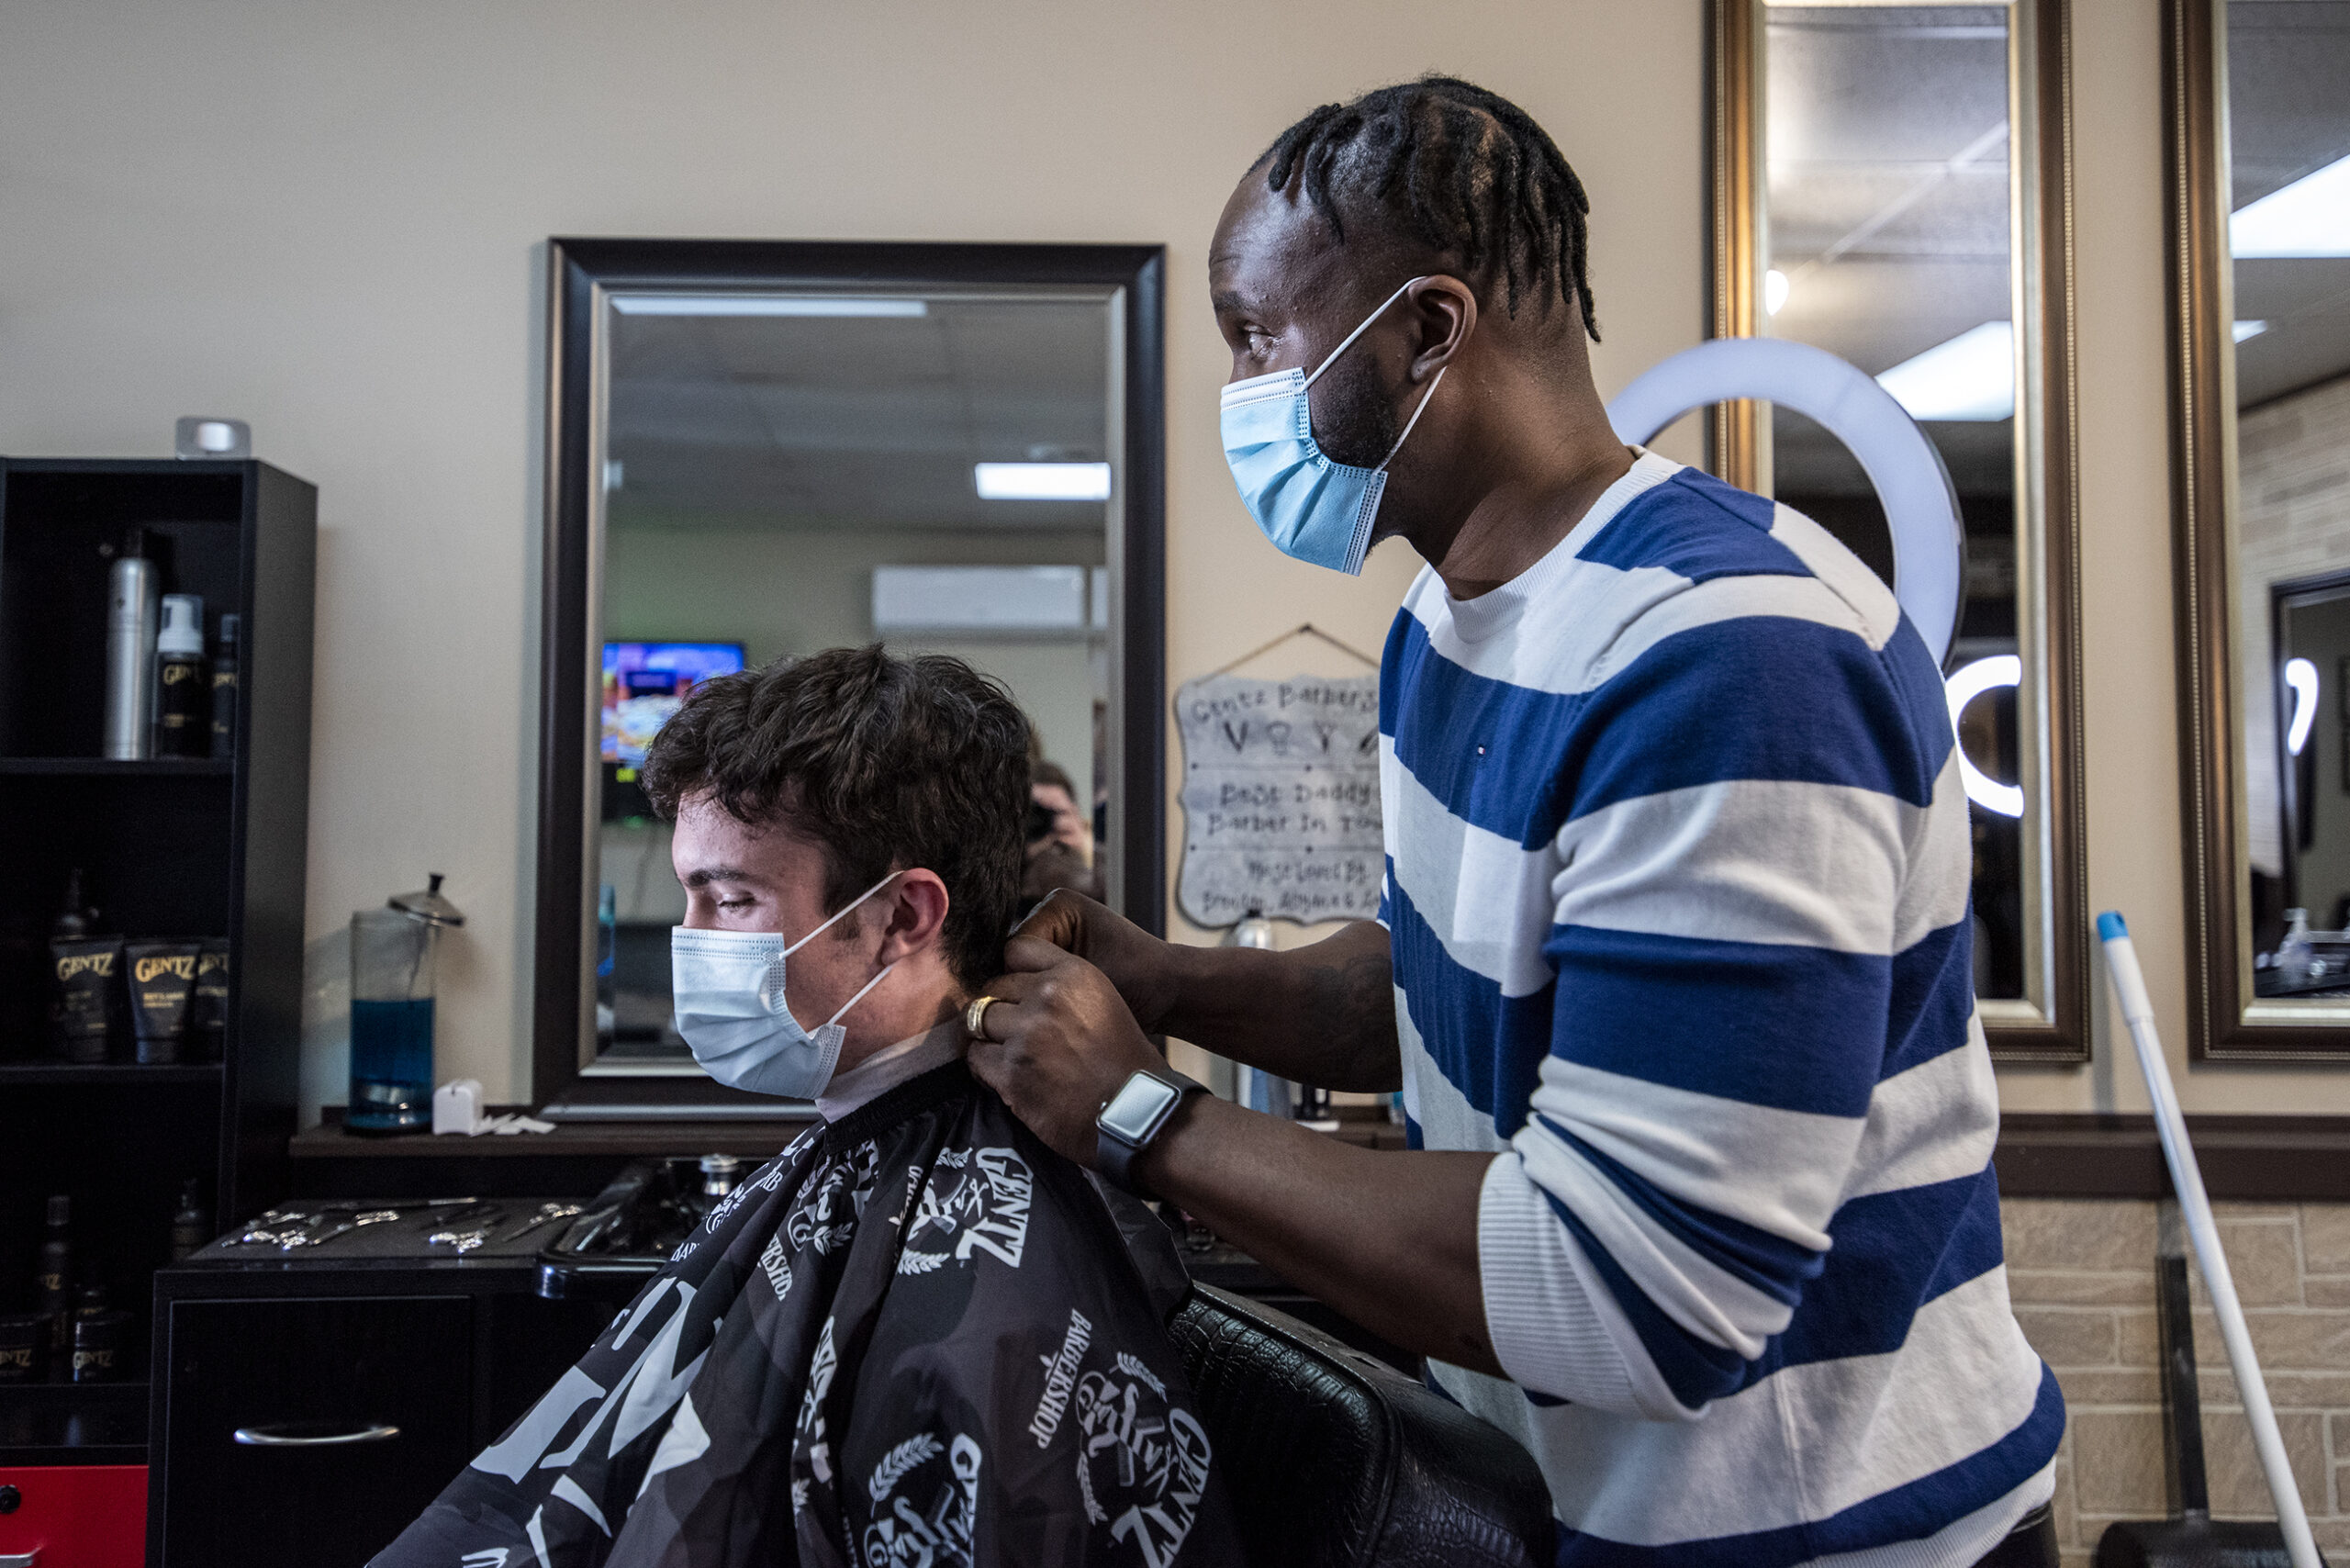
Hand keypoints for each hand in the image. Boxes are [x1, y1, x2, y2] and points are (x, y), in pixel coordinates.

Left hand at [965, 936, 1162, 1167]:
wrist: (1136, 1112)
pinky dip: (984, 1068)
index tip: (1013, 993)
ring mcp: (1026, 1034)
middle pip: (992, 989)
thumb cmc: (1125, 1062)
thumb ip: (1062, 989)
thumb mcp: (1103, 1001)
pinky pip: (976, 1058)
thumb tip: (1020, 989)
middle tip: (1009, 1032)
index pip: (1017, 949)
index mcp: (1074, 973)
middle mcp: (1047, 997)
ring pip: (977, 1022)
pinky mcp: (1011, 1071)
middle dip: (998, 1010)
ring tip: (1005, 1056)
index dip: (1010, 973)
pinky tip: (1004, 1077)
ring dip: (988, 1039)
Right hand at [1010, 890, 1181, 1033]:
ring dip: (1036, 998)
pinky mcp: (1057, 963)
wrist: (1167, 994)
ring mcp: (1053, 941)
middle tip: (1051, 1010)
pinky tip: (1059, 1016)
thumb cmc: (1139, 978)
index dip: (1027, 978)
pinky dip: (1045, 1003)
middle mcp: (1050, 917)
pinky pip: (1036, 987)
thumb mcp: (1089, 973)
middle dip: (1030, 988)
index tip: (1047, 998)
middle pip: (1014, 963)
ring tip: (1057, 1014)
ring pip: (1021, 978)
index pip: (1015, 948)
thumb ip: (1043, 975)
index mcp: (1058, 905)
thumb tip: (997, 989)